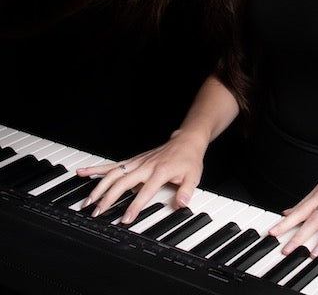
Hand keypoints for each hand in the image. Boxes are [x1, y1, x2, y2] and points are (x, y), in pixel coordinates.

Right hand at [75, 132, 205, 223]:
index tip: (125, 219)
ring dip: (98, 187)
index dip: (135, 206)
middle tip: (97, 212)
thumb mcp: (194, 176)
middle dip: (108, 198)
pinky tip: (82, 173)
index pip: (145, 191)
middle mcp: (145, 166)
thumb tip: (181, 204)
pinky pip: (112, 165)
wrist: (186, 141)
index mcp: (160, 171)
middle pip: (122, 183)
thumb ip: (186, 191)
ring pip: (113, 174)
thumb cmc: (188, 159)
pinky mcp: (132, 161)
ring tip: (87, 201)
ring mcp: (137, 162)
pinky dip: (96, 169)